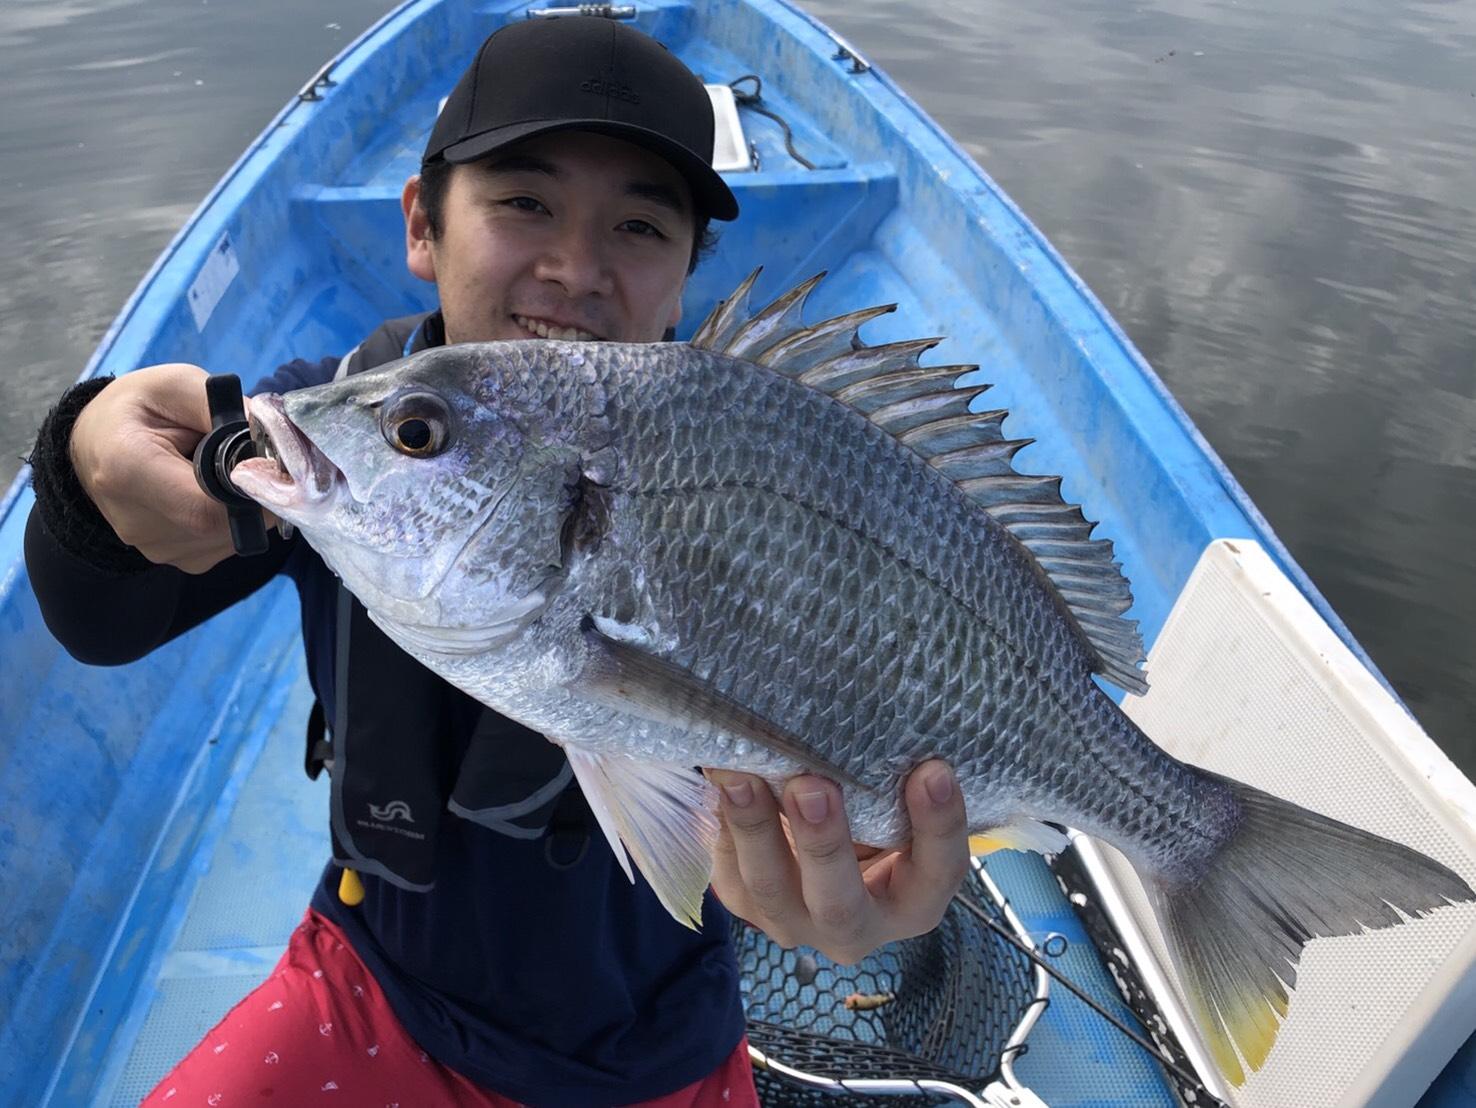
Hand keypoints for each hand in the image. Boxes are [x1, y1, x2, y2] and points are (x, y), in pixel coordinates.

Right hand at [70, 363, 275, 572]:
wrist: (93, 445)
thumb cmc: (136, 408)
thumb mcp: (175, 385)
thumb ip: (223, 408)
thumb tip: (274, 440)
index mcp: (127, 471)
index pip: (208, 508)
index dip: (252, 489)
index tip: (268, 462)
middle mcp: (138, 523)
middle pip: (228, 524)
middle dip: (257, 493)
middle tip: (254, 460)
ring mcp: (158, 549)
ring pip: (236, 536)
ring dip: (247, 505)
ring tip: (222, 472)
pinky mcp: (177, 559)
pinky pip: (227, 543)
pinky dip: (235, 518)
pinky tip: (214, 492)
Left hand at [706, 760, 969, 964]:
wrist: (817, 848)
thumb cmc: (874, 816)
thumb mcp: (896, 805)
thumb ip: (896, 781)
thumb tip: (877, 719)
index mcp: (914, 902)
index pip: (939, 872)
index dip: (939, 826)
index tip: (934, 771)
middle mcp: (855, 927)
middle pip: (840, 903)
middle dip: (823, 844)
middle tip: (813, 787)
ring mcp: (795, 923)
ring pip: (770, 891)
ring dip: (754, 831)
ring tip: (741, 778)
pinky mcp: (745, 903)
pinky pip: (728, 872)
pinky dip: (722, 824)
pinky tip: (718, 779)